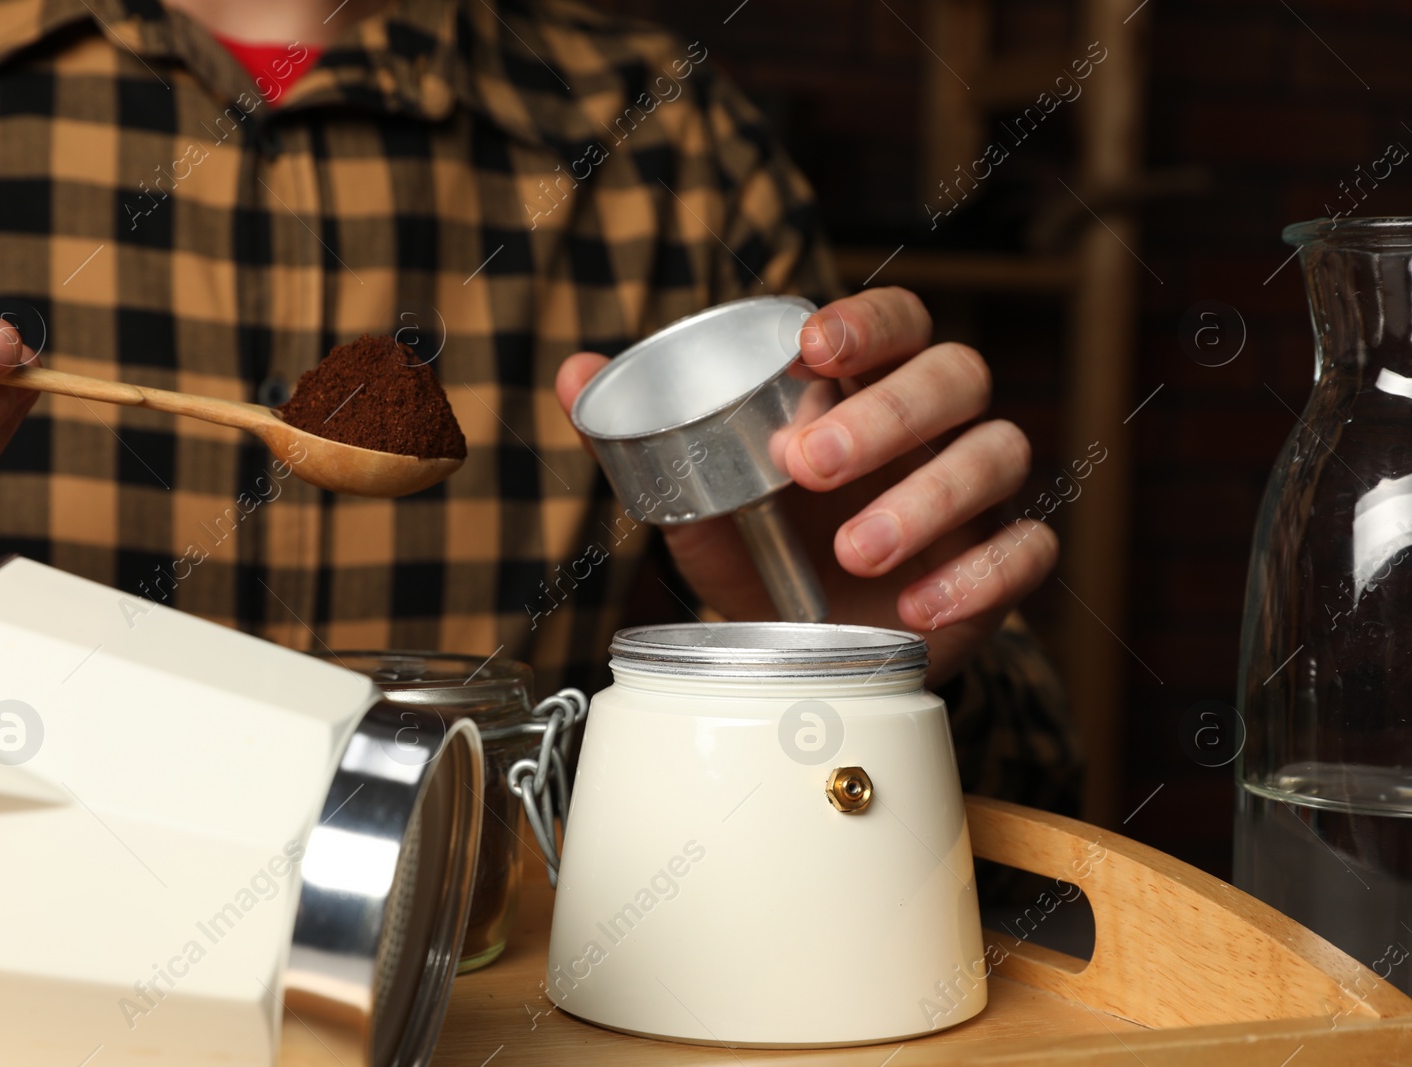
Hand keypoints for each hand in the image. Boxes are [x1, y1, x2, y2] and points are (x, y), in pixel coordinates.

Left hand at [555, 288, 1057, 683]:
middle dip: (885, 413)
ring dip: (928, 496)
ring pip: (999, 452)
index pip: (895, 321)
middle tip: (806, 463)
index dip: (866, 321)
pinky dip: (978, 575)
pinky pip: (1026, 551)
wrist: (806, 649)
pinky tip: (917, 606)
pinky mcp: (997, 564)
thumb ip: (647, 434)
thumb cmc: (765, 549)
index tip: (812, 346)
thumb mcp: (703, 494)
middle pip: (954, 376)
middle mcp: (934, 426)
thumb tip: (575, 375)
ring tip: (853, 549)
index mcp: (868, 387)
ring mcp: (974, 492)